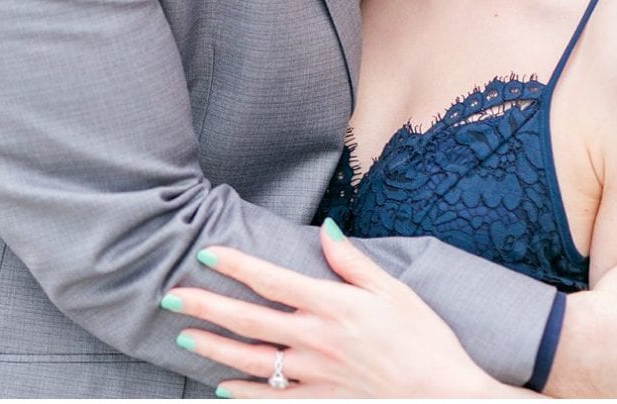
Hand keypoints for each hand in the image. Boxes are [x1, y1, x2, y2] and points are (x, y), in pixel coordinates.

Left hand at [161, 219, 503, 397]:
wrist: (445, 396)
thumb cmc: (425, 339)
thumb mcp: (393, 289)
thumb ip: (352, 261)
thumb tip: (325, 229)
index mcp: (331, 305)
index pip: (269, 280)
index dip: (234, 265)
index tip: (205, 254)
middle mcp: (315, 340)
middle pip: (247, 321)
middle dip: (204, 308)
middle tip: (170, 297)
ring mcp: (315, 375)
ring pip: (251, 362)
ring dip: (214, 350)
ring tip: (185, 340)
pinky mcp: (323, 402)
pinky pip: (273, 401)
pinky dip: (244, 395)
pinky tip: (222, 389)